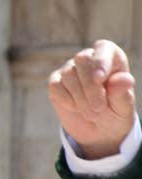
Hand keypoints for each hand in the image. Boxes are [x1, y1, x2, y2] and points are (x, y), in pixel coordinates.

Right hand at [48, 40, 134, 159]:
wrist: (98, 131)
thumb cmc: (115, 114)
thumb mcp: (123, 109)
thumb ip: (123, 94)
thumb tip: (123, 79)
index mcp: (112, 58)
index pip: (103, 48)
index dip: (100, 60)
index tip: (99, 79)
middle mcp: (89, 59)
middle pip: (82, 60)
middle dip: (89, 86)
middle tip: (98, 108)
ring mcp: (70, 70)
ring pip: (69, 75)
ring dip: (80, 98)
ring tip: (91, 114)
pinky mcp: (55, 82)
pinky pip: (55, 85)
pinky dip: (65, 99)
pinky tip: (75, 108)